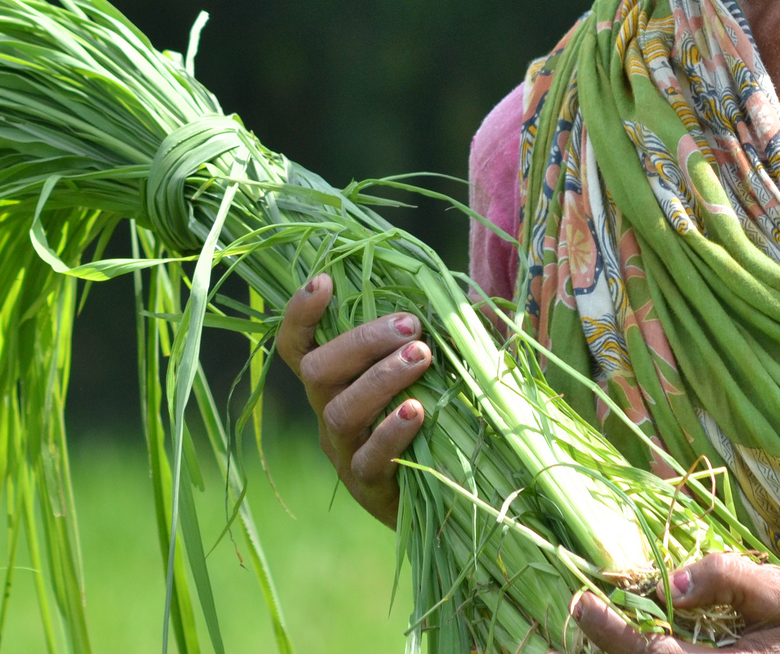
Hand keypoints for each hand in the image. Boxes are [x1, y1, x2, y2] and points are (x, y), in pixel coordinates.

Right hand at [274, 273, 431, 527]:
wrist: (439, 497)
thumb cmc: (431, 417)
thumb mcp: (428, 372)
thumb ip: (441, 338)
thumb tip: (481, 305)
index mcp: (334, 380)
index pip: (297, 345)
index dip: (300, 314)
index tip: (324, 281)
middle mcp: (327, 411)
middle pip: (317, 371)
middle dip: (362, 341)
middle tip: (411, 324)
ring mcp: (344, 451)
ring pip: (341, 411)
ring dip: (380, 378)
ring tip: (421, 356)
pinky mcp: (368, 487)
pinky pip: (369, 459)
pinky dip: (391, 432)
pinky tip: (418, 411)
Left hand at [570, 553, 779, 653]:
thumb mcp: (778, 589)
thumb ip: (728, 579)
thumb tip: (671, 583)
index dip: (612, 631)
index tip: (581, 600)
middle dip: (606, 648)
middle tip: (569, 620)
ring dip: (623, 652)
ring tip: (585, 631)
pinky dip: (647, 653)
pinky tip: (627, 639)